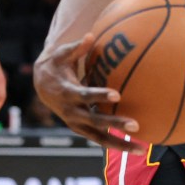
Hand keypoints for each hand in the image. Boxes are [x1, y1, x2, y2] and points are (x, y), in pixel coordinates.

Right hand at [33, 33, 141, 152]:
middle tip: (136, 125)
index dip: (99, 95)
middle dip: (115, 124)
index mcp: (67, 93)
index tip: (117, 95)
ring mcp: (76, 124)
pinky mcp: (82, 129)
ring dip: (120, 144)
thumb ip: (76, 47)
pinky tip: (138, 147)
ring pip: (99, 138)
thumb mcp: (61, 54)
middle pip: (95, 121)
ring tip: (142, 149)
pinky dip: (118, 144)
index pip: (85, 95)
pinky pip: (100, 139)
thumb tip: (90, 35)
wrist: (42, 86)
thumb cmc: (56, 65)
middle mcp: (71, 112)